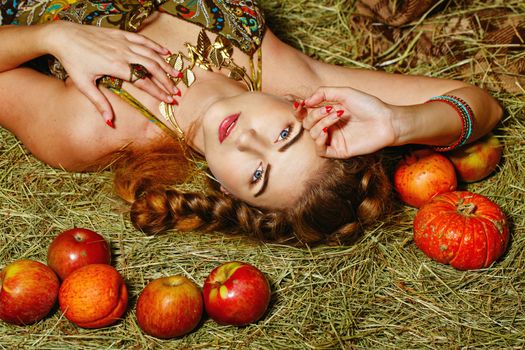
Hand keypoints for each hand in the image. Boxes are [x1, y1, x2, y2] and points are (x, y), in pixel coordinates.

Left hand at [46, 21, 180, 125]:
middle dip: (166, 80)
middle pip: (152, 67)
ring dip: (165, 64)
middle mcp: (123, 53)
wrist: (64, 36)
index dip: (158, 91)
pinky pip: (143, 40)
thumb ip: (100, 103)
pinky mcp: (121, 34)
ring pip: (150, 53)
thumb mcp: (84, 85)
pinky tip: (165, 52)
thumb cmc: (73, 61)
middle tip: (176, 91)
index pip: (144, 81)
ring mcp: (123, 42)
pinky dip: (156, 46)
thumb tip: (109, 122)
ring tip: (176, 74)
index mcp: (116, 67)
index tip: (169, 100)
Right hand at [297, 86, 396, 157]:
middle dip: (314, 114)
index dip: (299, 109)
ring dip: (321, 122)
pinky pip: (320, 150)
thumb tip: (306, 101)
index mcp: (328, 113)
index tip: (299, 103)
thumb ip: (324, 93)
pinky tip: (327, 131)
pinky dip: (319, 140)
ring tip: (337, 116)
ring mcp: (334, 139)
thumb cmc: (369, 106)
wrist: (386, 121)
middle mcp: (329, 126)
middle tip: (329, 109)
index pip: (306, 113)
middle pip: (307, 123)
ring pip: (313, 135)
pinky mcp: (339, 151)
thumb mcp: (345, 92)